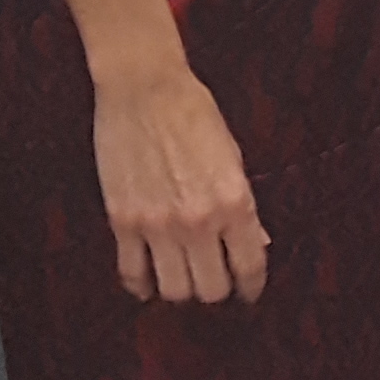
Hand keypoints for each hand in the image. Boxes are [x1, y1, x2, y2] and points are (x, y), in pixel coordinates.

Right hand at [96, 64, 270, 305]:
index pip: (249, 267)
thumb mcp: (233, 156)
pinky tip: (147, 283)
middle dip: (217, 289)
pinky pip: (132, 273)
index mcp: (234, 201)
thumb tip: (256, 242)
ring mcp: (158, 224)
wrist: (144, 87)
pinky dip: (141, 285)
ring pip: (174, 289)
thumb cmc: (193, 112)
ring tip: (183, 278)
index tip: (249, 292)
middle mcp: (198, 220)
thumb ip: (244, 207)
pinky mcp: (123, 221)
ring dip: (181, 289)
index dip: (251, 287)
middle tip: (214, 280)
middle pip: (211, 288)